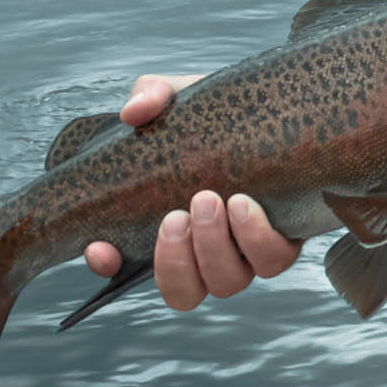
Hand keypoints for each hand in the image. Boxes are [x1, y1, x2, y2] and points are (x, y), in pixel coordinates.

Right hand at [83, 74, 303, 309]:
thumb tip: (134, 110)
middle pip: (183, 291)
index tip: (101, 247)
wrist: (276, 108)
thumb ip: (152, 95)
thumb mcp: (182, 97)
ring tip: (215, 200)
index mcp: (168, 227)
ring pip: (226, 283)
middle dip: (176, 260)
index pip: (125, 266)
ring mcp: (244, 252)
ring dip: (214, 248)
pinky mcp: (285, 240)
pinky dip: (257, 238)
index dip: (108, 267)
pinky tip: (245, 206)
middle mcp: (203, 251)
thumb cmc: (219, 114)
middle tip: (179, 214)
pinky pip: (273, 261)